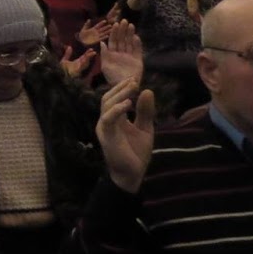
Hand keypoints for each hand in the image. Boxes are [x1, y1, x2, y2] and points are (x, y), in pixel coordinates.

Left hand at [60, 46, 95, 79]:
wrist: (60, 76)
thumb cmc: (62, 70)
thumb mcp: (64, 60)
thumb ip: (67, 54)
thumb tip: (69, 47)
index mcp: (77, 63)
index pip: (84, 57)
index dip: (88, 53)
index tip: (91, 49)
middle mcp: (79, 65)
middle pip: (86, 60)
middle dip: (90, 55)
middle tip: (93, 51)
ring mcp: (79, 68)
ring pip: (86, 62)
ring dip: (89, 58)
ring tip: (93, 53)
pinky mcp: (77, 71)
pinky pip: (82, 66)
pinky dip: (85, 62)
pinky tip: (86, 58)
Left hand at [77, 17, 113, 47]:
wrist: (80, 41)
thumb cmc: (82, 35)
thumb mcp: (84, 29)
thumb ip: (86, 24)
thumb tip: (89, 19)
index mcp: (93, 29)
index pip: (98, 25)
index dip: (101, 23)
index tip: (105, 21)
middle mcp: (96, 32)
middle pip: (102, 29)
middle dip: (106, 27)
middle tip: (111, 25)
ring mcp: (97, 36)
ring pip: (103, 33)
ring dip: (107, 32)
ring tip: (111, 30)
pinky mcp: (96, 40)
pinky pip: (101, 38)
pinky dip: (104, 37)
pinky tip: (108, 36)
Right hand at [97, 77, 155, 193]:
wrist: (132, 174)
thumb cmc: (136, 153)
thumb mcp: (145, 129)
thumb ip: (145, 112)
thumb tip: (148, 90)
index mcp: (115, 119)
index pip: (114, 98)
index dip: (123, 87)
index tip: (135, 79)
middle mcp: (106, 121)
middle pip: (108, 98)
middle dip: (121, 88)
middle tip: (134, 80)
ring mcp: (105, 127)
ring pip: (106, 104)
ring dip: (120, 95)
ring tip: (133, 88)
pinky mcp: (107, 136)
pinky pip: (108, 118)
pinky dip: (116, 109)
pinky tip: (129, 104)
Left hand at [98, 19, 142, 84]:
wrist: (123, 86)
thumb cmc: (112, 77)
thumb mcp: (105, 65)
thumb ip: (104, 54)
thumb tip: (102, 42)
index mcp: (112, 54)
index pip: (113, 41)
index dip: (114, 32)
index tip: (115, 24)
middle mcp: (121, 53)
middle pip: (122, 39)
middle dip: (123, 30)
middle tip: (124, 21)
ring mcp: (130, 56)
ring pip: (130, 42)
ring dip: (130, 34)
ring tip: (131, 25)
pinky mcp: (138, 60)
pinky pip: (138, 50)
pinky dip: (137, 43)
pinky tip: (136, 37)